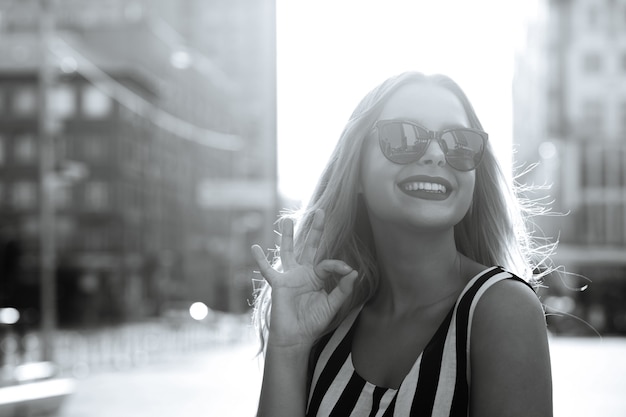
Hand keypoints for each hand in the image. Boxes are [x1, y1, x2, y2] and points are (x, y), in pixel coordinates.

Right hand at [251, 209, 357, 348]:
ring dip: (288, 236)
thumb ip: (342, 289)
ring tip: (287, 220)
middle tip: (321, 211)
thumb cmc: (313, 322)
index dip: (338, 265)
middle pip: (309, 247)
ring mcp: (290, 277)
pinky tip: (254, 248)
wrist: (296, 337)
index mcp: (317, 277)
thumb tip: (354, 271)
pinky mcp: (278, 284)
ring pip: (288, 251)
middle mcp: (303, 273)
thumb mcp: (332, 305)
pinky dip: (260, 260)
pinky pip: (268, 270)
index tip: (347, 270)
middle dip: (315, 230)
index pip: (327, 263)